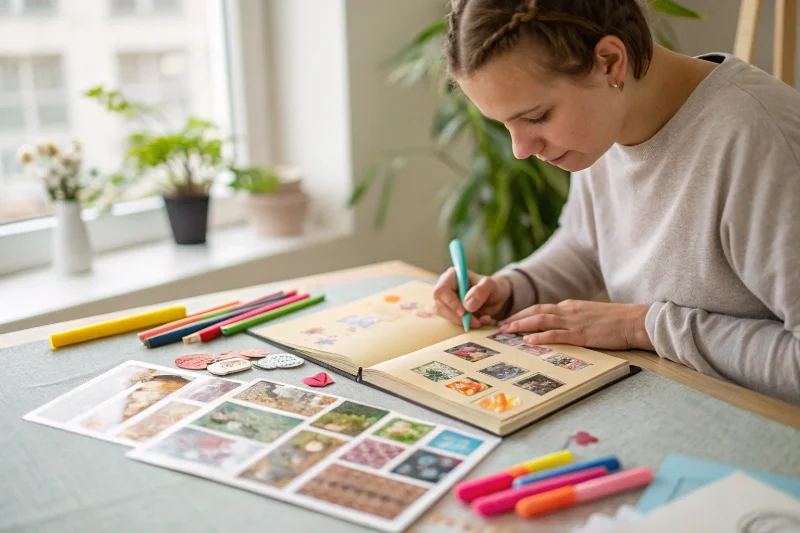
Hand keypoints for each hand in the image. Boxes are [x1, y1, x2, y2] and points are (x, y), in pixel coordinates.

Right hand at [433, 268, 511, 328]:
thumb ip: (480, 292)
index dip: (450, 303)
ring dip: (461, 322)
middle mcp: (444, 288)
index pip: (441, 291)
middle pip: (439, 306)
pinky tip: (476, 322)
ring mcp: (445, 301)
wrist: (495, 298)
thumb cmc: (492, 288)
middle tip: (476, 322)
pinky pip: (451, 321)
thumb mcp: (491, 286)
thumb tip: (467, 305)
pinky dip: (464, 324)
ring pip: (444, 316)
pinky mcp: (448, 312)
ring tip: (479, 321)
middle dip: (457, 317)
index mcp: (452, 276)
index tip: (464, 313)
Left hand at [499, 300, 654, 350]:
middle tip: (500, 326)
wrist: (635, 321)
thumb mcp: (590, 315)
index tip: (509, 320)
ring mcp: (574, 322)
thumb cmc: (616, 321)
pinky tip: (529, 341)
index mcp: (570, 306)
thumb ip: (573, 318)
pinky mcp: (582, 334)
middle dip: (516, 318)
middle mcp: (568, 311)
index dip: (523, 314)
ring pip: (541, 320)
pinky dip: (540, 336)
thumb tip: (559, 326)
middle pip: (535, 311)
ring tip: (507, 331)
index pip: (541, 308)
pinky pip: (556, 334)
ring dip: (521, 325)